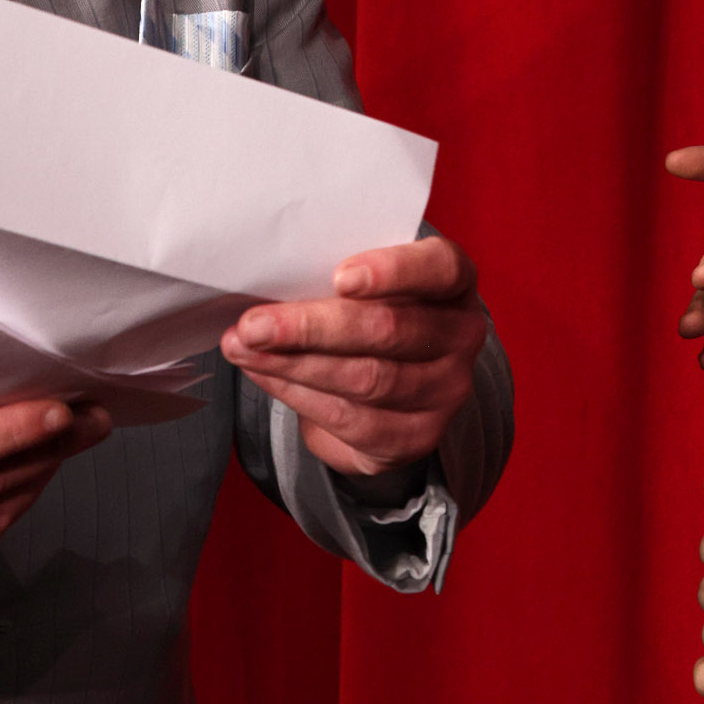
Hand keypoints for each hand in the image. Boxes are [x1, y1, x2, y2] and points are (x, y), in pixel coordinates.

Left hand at [221, 233, 489, 479]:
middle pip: (389, 329)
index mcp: (453, 282)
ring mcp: (445, 391)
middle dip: (312, 327)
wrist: (397, 388)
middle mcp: (461, 335)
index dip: (393, 271)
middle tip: (254, 324)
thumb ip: (339, 280)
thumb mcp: (372, 285)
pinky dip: (297, 394)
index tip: (340, 277)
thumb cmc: (374, 313)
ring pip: (365, 379)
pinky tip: (264, 374)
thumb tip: (267, 282)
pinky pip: (350, 418)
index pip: (439, 268)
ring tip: (243, 348)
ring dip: (294, 364)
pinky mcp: (415, 436)